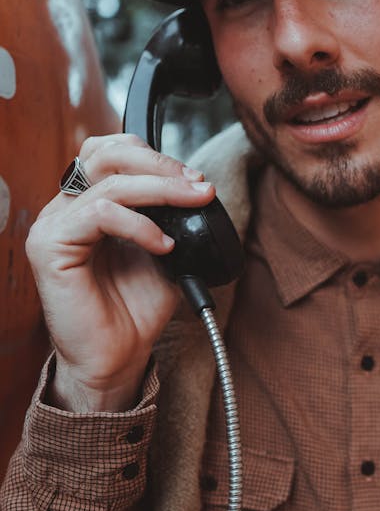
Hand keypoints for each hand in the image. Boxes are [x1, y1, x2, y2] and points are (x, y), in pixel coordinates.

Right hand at [26, 134, 216, 411]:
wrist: (118, 358)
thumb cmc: (135, 310)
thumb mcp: (166, 252)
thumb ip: (173, 218)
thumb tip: (198, 190)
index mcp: (89, 204)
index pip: (112, 153)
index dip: (156, 158)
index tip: (196, 180)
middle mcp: (66, 208)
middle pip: (106, 153)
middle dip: (159, 164)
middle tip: (197, 186)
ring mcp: (54, 224)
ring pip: (107, 180)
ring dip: (159, 188)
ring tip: (191, 205)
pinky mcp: (49, 246)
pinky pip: (97, 213)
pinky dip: (138, 223)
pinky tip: (164, 243)